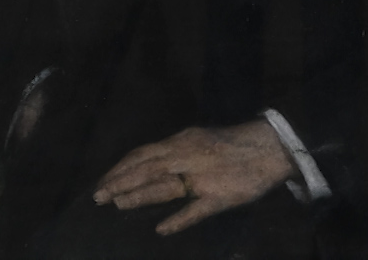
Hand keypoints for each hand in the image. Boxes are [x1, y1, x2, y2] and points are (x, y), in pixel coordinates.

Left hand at [92, 121, 295, 234]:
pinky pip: (195, 210)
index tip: (103, 181)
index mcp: (182, 141)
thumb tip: (148, 164)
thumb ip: (175, 151)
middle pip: (146, 168)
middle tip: (98, 197)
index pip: (142, 154)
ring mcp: (202, 177)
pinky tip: (161, 229)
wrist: (270, 147)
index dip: (120, 168)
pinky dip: (177, 220)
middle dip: (119, 182)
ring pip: (164, 186)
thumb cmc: (233, 143)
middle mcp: (187, 156)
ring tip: (117, 205)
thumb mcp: (199, 139)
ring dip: (138, 196)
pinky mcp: (219, 196)